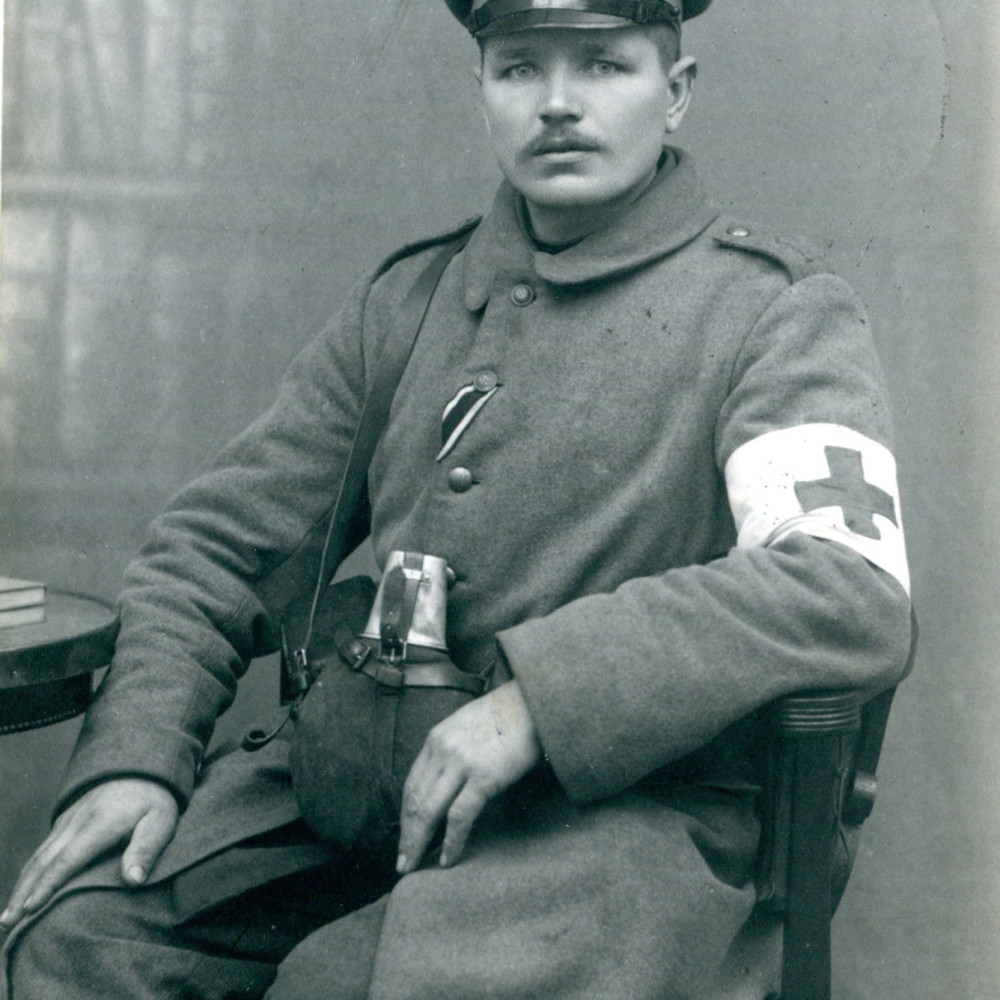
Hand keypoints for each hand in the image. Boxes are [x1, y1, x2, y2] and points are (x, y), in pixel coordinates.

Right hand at [0, 777, 177, 930]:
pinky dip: (28, 874)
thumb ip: (146, 849)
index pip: (68, 859)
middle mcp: (76, 822)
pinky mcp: (64, 823)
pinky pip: (41, 851)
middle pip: (43, 862)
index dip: (48, 886)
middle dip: (22, 894)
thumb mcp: (161, 821)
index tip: (29, 911)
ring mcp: (67, 821)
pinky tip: (21, 893)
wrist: (141, 768)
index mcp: (99, 824)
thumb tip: (134, 880)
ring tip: (5, 919)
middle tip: (5, 926)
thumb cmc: (154, 801)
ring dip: (20, 887)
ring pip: (37, 858)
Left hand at [396, 679, 541, 874]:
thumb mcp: (466, 725)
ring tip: (415, 865)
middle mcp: (443, 750)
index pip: (411, 784)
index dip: (405, 815)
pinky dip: (451, 841)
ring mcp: (462, 764)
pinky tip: (447, 858)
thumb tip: (443, 783)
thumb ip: (450, 751)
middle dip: (407, 835)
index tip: (403, 836)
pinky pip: (460, 817)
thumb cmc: (506, 715)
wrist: (533, 702)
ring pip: (429, 811)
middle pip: (415, 801)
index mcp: (436, 738)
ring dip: (419, 842)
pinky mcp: (485, 777)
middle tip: (402, 862)